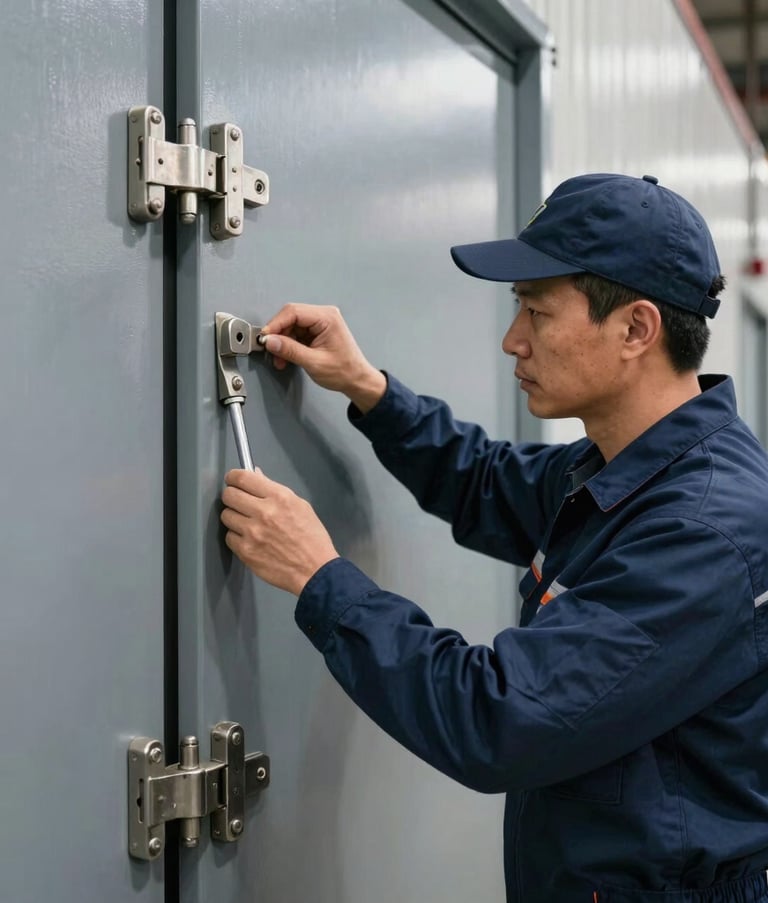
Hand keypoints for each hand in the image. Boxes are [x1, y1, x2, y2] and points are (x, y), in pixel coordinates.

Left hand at [221, 468, 338, 595]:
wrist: (315, 571)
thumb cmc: (312, 538)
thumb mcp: (301, 506)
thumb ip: (275, 491)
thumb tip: (256, 476)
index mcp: (279, 497)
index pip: (242, 478)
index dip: (233, 477)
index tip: (233, 480)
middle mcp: (263, 512)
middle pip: (229, 495)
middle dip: (232, 496)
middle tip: (238, 502)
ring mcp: (252, 533)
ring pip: (226, 515)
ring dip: (234, 518)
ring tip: (247, 524)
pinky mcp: (246, 551)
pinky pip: (229, 537)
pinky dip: (237, 537)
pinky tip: (250, 540)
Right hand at [260, 304, 386, 412]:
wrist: (357, 380)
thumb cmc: (345, 371)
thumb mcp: (314, 363)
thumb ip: (290, 350)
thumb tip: (270, 341)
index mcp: (327, 318)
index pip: (293, 312)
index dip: (275, 324)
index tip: (265, 337)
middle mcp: (324, 316)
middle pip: (290, 317)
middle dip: (278, 335)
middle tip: (271, 350)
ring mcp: (320, 323)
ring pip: (291, 326)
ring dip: (282, 343)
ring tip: (280, 359)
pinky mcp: (317, 332)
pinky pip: (296, 333)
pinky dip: (289, 345)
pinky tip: (287, 357)